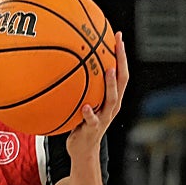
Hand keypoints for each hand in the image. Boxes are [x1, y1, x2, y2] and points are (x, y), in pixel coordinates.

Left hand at [67, 33, 128, 156]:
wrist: (82, 149)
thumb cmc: (80, 121)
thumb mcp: (82, 101)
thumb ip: (79, 85)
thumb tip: (64, 63)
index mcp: (111, 97)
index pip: (120, 71)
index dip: (121, 54)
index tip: (117, 35)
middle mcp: (112, 105)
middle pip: (121, 80)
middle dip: (121, 60)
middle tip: (117, 43)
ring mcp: (104, 117)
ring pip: (112, 98)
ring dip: (110, 84)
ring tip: (107, 70)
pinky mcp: (93, 129)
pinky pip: (92, 120)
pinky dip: (90, 113)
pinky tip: (85, 106)